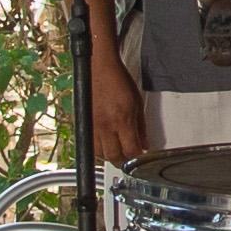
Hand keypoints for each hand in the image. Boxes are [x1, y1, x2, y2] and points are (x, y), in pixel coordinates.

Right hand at [84, 45, 146, 167]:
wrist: (99, 67)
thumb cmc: (117, 79)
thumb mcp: (137, 103)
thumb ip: (141, 127)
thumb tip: (145, 144)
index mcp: (121, 120)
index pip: (130, 151)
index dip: (137, 159)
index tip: (141, 158)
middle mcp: (106, 125)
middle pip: (114, 157)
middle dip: (123, 162)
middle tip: (129, 161)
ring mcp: (93, 126)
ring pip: (100, 154)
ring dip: (109, 157)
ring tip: (117, 153)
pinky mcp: (85, 123)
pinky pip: (90, 145)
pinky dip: (98, 149)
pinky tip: (105, 145)